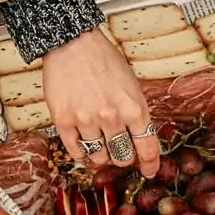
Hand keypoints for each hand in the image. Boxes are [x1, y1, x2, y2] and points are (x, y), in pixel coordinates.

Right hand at [43, 29, 160, 175]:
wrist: (72, 43)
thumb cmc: (103, 60)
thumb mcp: (132, 85)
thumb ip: (136, 113)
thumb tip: (140, 140)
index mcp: (134, 108)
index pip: (148, 148)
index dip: (151, 165)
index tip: (149, 171)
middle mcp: (112, 117)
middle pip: (123, 157)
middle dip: (123, 157)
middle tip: (118, 150)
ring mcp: (86, 121)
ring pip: (99, 158)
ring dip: (101, 154)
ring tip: (98, 140)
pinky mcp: (64, 122)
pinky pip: (76, 152)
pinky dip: (82, 152)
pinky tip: (83, 140)